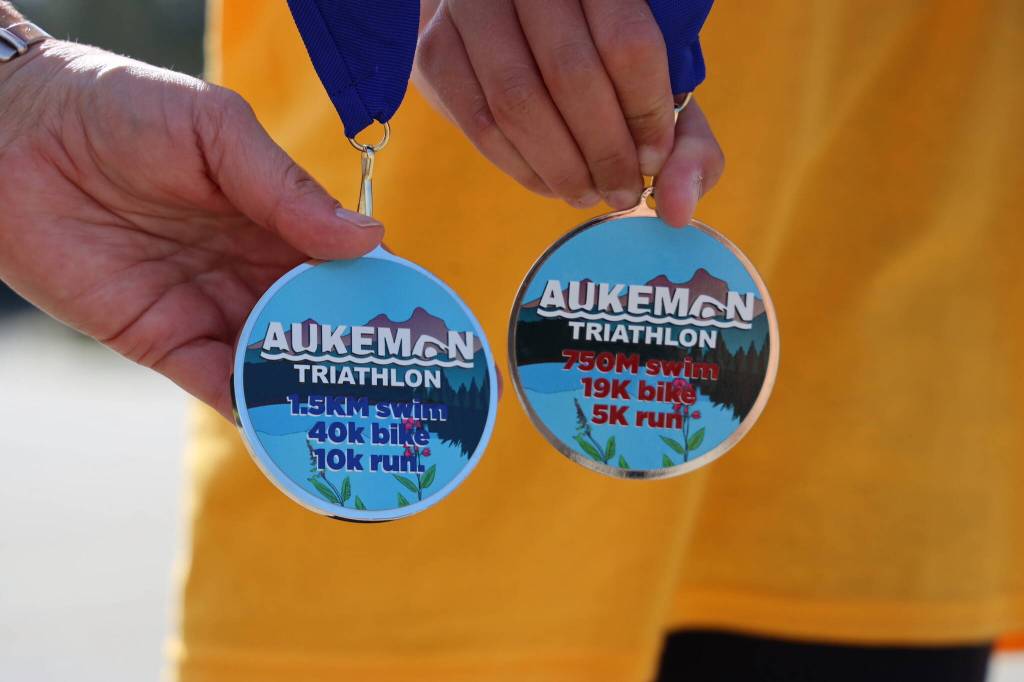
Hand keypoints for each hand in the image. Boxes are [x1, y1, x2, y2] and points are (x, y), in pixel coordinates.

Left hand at [0, 41, 383, 417]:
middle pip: (319, 324)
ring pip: (277, 362)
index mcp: (276, 217)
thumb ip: (287, 188)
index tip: (424, 328)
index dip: (383, 295)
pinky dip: (254, 410)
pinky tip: (291, 428)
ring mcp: (210, 307)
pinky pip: (218, 383)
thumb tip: (370, 239)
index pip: (345, 265)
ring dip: (315, 393)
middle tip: (405, 394)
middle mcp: (251, 268)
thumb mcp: (216, 130)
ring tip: (360, 423)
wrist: (10, 134)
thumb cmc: (116, 107)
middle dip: (357, 357)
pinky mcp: (163, 340)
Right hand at [413, 0, 722, 223]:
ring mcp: (473, 9)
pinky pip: (479, 123)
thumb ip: (684, 139)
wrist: (510, 19)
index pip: (627, 43)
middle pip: (571, 75)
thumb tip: (677, 209)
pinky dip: (520, 167)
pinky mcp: (436, 50)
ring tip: (589, 193)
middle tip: (622, 192)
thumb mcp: (654, 79)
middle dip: (604, 151)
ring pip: (517, 103)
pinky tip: (550, 182)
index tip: (655, 159)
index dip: (646, 114)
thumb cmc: (600, 54)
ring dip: (561, 167)